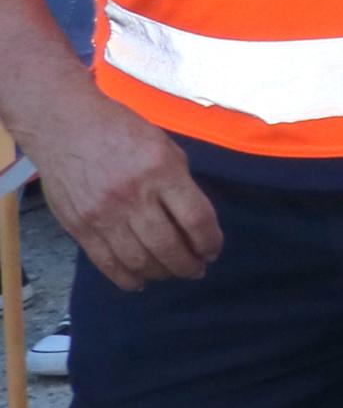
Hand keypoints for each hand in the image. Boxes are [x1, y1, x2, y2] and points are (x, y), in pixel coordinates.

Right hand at [20, 85, 220, 285]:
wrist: (64, 126)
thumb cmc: (121, 131)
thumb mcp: (164, 147)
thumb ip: (179, 183)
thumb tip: (194, 222)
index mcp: (161, 172)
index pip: (196, 218)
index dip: (210, 241)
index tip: (213, 250)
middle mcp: (133, 196)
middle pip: (168, 246)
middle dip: (188, 265)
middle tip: (197, 269)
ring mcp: (103, 214)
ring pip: (138, 260)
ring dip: (162, 273)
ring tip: (172, 273)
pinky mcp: (79, 226)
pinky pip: (106, 262)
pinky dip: (126, 278)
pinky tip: (140, 281)